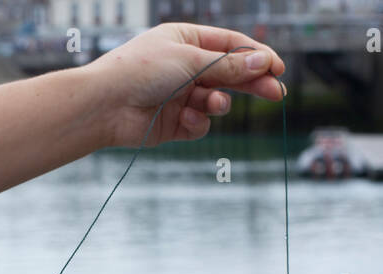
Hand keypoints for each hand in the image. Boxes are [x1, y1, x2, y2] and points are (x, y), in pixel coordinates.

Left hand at [82, 23, 285, 148]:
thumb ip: (227, 67)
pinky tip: (187, 120)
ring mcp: (179, 95)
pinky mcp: (173, 123)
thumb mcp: (189, 62)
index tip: (278, 69)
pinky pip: (199, 124)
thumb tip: (262, 63)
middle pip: (229, 75)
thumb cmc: (140, 71)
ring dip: (218, 104)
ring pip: (216, 101)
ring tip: (213, 104)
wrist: (104, 106)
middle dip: (251, 83)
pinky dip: (198, 123)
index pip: (230, 46)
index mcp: (185, 40)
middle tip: (275, 93)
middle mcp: (184, 67)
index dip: (256, 57)